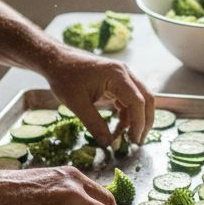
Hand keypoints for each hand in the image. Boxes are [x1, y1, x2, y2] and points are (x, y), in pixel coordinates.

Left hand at [40, 41, 154, 147]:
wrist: (56, 60)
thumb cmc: (64, 77)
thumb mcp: (77, 104)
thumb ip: (94, 124)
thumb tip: (107, 144)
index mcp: (117, 75)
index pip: (138, 101)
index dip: (139, 123)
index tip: (134, 141)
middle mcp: (125, 73)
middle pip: (146, 99)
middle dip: (145, 122)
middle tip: (137, 142)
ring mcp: (122, 77)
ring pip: (140, 100)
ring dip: (136, 119)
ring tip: (128, 139)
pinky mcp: (117, 82)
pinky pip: (129, 99)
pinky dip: (127, 115)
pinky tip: (119, 128)